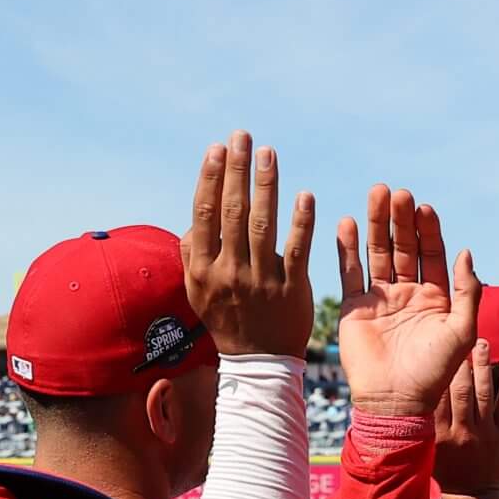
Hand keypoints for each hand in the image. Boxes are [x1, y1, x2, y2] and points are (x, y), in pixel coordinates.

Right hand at [182, 131, 315, 358]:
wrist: (258, 362)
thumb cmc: (227, 318)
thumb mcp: (198, 290)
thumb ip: (193, 252)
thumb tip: (195, 218)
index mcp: (202, 270)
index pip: (205, 215)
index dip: (211, 179)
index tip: (218, 149)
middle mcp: (228, 272)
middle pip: (232, 212)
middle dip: (237, 170)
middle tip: (243, 136)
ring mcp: (260, 282)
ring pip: (262, 225)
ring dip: (266, 186)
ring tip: (269, 154)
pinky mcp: (291, 291)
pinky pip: (297, 251)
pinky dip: (301, 222)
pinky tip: (304, 195)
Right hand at [334, 184, 479, 418]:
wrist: (394, 401)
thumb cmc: (433, 372)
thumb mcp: (461, 331)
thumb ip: (467, 292)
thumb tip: (467, 252)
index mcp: (435, 298)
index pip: (433, 254)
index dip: (429, 231)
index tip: (425, 209)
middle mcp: (407, 294)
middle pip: (404, 247)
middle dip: (402, 220)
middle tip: (399, 193)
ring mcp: (380, 299)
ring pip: (378, 253)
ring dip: (377, 224)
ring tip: (376, 194)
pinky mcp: (354, 307)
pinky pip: (350, 272)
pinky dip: (348, 248)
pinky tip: (347, 223)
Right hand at [430, 341, 498, 498]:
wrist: (474, 497)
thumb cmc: (447, 470)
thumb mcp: (428, 449)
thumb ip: (424, 424)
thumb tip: (411, 392)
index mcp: (439, 436)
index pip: (439, 398)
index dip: (440, 373)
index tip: (439, 351)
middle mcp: (462, 432)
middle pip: (462, 392)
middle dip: (462, 364)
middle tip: (462, 340)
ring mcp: (485, 433)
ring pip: (484, 393)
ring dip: (484, 366)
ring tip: (482, 343)